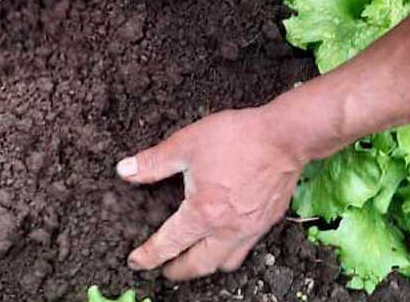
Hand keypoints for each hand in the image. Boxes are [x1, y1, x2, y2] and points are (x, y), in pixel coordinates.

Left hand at [117, 107, 305, 279]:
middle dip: (178, 271)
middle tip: (164, 270)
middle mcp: (228, 229)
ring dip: (206, 266)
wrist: (284, 137)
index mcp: (204, 213)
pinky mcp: (267, 222)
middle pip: (199, 265)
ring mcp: (251, 229)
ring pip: (225, 263)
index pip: (170, 244)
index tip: (136, 261)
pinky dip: (229, 252)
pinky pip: (246, 249)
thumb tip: (125, 170)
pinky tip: (224, 239)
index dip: (149, 255)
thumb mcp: (186, 144)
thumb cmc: (237, 138)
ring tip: (193, 260)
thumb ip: (153, 162)